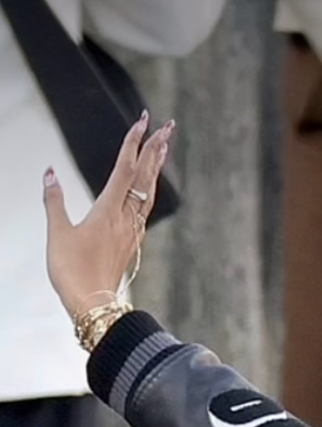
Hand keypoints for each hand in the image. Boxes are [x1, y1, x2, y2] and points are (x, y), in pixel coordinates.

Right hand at [44, 113, 172, 321]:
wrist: (93, 306)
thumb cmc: (73, 272)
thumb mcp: (58, 233)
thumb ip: (54, 201)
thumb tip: (49, 173)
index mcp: (107, 211)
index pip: (124, 168)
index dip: (134, 142)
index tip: (144, 120)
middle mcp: (124, 218)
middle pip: (143, 177)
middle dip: (155, 149)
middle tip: (167, 126)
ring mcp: (131, 232)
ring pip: (148, 193)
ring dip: (155, 168)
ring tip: (163, 148)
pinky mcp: (131, 245)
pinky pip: (144, 211)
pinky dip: (149, 192)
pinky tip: (149, 189)